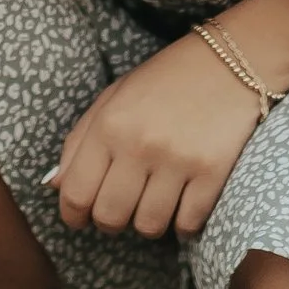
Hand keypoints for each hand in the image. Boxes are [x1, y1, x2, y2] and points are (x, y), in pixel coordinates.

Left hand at [48, 31, 264, 240]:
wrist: (232, 61)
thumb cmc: (166, 81)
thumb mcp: (113, 98)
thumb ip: (79, 141)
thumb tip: (56, 187)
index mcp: (108, 125)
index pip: (76, 193)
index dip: (73, 215)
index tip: (80, 219)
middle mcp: (139, 145)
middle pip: (110, 217)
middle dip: (110, 223)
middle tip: (120, 210)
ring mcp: (177, 160)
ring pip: (149, 226)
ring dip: (148, 223)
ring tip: (154, 203)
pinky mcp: (212, 172)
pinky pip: (187, 224)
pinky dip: (182, 224)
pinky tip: (183, 205)